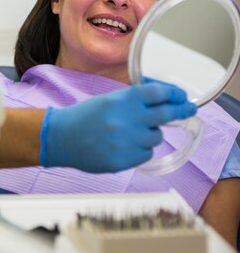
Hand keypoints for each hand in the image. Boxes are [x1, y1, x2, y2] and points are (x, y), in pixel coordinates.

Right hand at [40, 81, 196, 172]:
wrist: (62, 137)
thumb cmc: (86, 115)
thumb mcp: (110, 99)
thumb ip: (134, 100)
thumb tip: (163, 100)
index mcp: (124, 99)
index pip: (159, 93)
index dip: (174, 94)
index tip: (182, 96)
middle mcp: (128, 118)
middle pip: (166, 113)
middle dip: (181, 111)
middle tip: (189, 110)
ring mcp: (127, 140)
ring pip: (156, 137)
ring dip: (150, 134)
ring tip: (130, 132)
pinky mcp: (124, 160)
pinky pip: (146, 154)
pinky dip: (140, 150)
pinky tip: (124, 145)